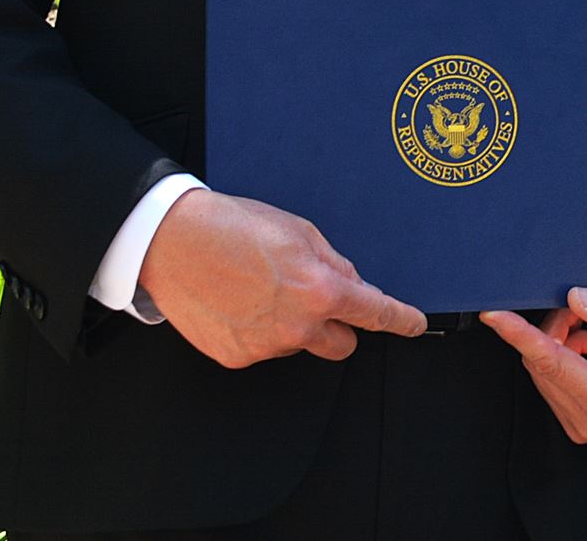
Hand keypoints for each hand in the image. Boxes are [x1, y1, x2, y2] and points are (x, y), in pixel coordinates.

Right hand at [139, 190, 428, 366]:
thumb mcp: (300, 232)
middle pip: (342, 345)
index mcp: (321, 291)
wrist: (172, 242)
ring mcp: (266, 346)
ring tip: (260, 289)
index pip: (375, 313)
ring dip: (293, 325)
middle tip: (318, 300)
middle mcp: (298, 326)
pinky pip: (263, 348)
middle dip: (340, 326)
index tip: (414, 325)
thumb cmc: (236, 228)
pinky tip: (238, 303)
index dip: (400, 320)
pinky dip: (259, 331)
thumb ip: (334, 264)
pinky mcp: (236, 357)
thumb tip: (353, 286)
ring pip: (298, 344)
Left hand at [482, 287, 586, 442]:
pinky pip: (554, 380)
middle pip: (543, 362)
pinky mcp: (577, 422)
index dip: (519, 335)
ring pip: (544, 370)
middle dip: (557, 327)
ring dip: (563, 341)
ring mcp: (580, 426)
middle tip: (586, 305)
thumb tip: (574, 297)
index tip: (493, 314)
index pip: (551, 362)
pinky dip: (567, 355)